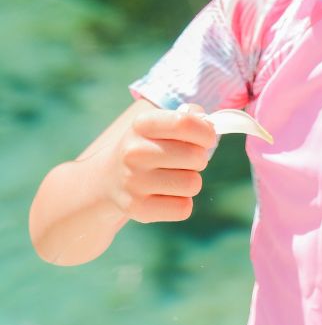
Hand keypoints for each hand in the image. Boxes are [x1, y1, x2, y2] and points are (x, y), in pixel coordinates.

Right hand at [108, 103, 218, 223]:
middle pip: (196, 156)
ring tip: (174, 177)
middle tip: (185, 160)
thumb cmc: (149, 146)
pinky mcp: (138, 208)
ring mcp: (133, 181)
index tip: (207, 138)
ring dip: (191, 181)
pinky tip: (167, 194)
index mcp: (142, 124)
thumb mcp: (161, 124)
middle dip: (199, 159)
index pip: (184, 123)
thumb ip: (189, 117)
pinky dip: (182, 202)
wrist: (110, 179)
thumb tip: (209, 125)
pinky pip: (183, 208)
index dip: (206, 132)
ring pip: (192, 183)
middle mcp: (134, 152)